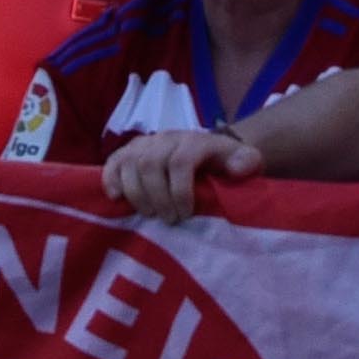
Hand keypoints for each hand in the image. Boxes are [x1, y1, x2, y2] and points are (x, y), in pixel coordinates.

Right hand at [103, 126, 258, 224]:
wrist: (208, 150)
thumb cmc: (224, 164)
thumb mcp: (243, 161)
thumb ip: (246, 162)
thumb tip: (239, 168)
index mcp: (194, 141)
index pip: (180, 161)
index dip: (180, 191)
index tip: (186, 215)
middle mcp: (166, 138)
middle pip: (150, 163)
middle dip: (158, 196)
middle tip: (168, 220)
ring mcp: (144, 144)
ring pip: (130, 162)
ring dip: (137, 194)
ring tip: (149, 215)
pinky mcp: (127, 152)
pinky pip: (112, 162)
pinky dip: (111, 180)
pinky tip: (117, 198)